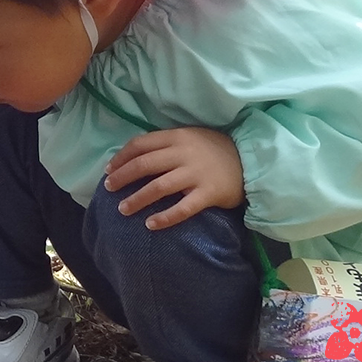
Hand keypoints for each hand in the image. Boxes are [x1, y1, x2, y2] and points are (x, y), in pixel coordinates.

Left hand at [103, 127, 244, 230]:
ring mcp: (196, 174)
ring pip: (159, 187)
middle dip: (122, 177)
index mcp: (178, 136)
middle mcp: (184, 153)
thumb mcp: (191, 138)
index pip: (141, 144)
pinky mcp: (208, 194)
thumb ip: (166, 144)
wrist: (252, 161)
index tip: (108, 170)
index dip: (121, 157)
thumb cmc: (215, 150)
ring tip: (122, 210)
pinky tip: (150, 225)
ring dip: (137, 199)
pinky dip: (165, 218)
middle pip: (144, 165)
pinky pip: (183, 208)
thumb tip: (134, 157)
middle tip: (109, 189)